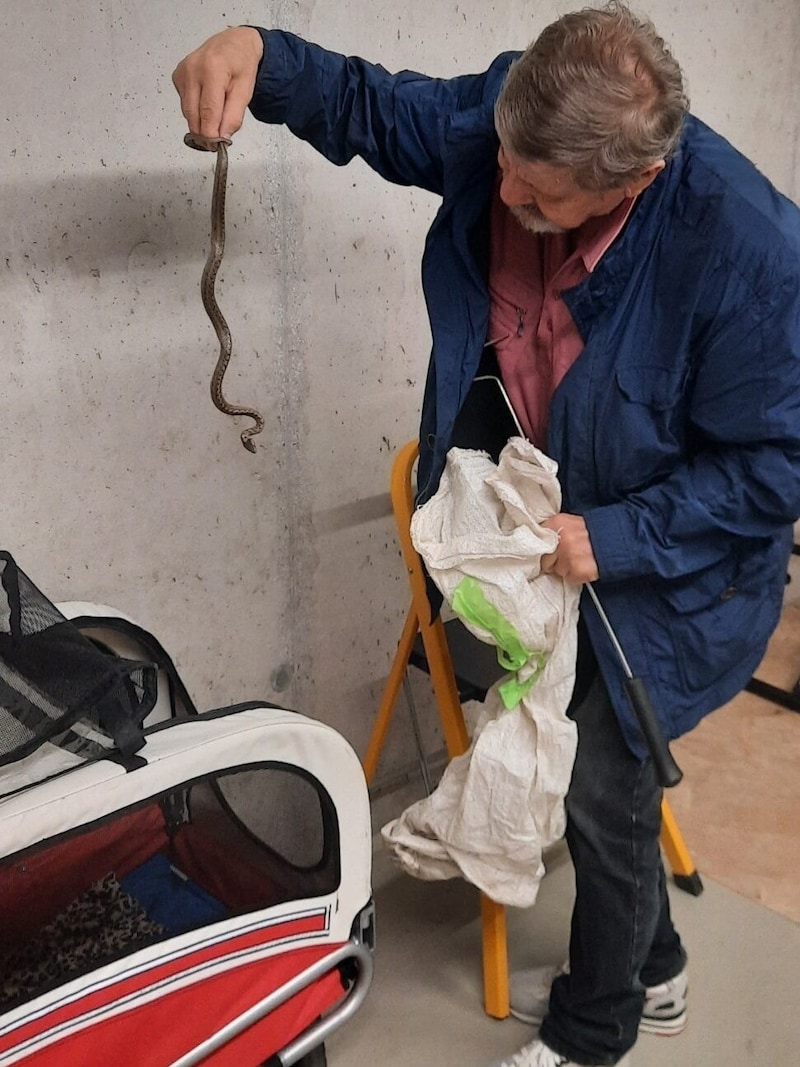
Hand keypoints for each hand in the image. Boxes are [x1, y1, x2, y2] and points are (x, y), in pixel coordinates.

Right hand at [172, 27, 264, 142]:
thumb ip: (234, 116)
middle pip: (193, 115)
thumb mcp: (246, 91)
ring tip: (216, 117)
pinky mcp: (177, 76)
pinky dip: (196, 110)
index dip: (210, 134)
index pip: (207, 112)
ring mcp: (182, 72)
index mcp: (212, 70)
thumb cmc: (242, 65)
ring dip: (200, 121)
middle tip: (216, 142)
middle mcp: (192, 69)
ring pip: (188, 112)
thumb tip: (222, 137)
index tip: (216, 147)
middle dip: (204, 132)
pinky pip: (185, 103)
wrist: (234, 43)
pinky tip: (206, 101)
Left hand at [540, 513, 598, 583]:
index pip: (536, 542)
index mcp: (556, 524)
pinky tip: (585, 566)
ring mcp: (569, 555)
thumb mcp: (569, 523)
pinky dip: (577, 576)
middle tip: (569, 556)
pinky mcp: (579, 570)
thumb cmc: (591, 532)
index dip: (543, 550)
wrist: (615, 539)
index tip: (548, 552)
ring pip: (557, 571)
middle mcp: (561, 539)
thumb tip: (539, 547)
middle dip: (553, 561)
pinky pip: (570, 579)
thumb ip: (554, 532)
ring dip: (566, 569)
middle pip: (544, 560)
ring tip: (579, 559)